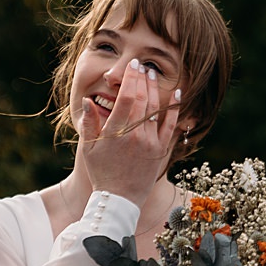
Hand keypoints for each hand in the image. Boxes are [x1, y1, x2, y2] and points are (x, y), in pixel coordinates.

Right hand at [80, 59, 181, 204]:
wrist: (119, 199)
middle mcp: (134, 136)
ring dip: (154, 89)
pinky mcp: (161, 150)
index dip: (130, 79)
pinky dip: (174, 108)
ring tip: (152, 74)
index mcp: (115, 133)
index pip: (125, 98)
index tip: (132, 66)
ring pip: (155, 109)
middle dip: (142, 79)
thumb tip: (89, 100)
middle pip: (141, 99)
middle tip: (142, 65)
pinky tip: (176, 93)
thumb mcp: (89, 148)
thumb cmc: (102, 173)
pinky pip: (170, 125)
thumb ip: (90, 123)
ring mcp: (150, 143)